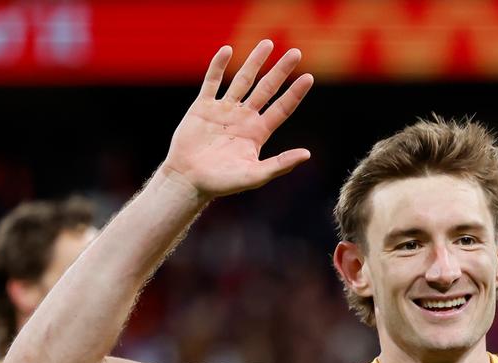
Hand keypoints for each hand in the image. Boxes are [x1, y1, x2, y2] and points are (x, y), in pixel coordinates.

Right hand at [161, 40, 313, 198]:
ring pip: (242, 80)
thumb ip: (280, 164)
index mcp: (257, 132)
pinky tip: (227, 50)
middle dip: (280, 71)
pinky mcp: (203, 107)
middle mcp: (243, 118)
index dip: (295, 93)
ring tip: (268, 43)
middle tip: (296, 53)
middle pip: (266, 89)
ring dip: (254, 62)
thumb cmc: (222, 183)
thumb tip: (307, 154)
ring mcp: (223, 110)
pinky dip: (218, 66)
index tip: (309, 77)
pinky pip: (212, 82)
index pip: (282, 108)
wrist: (189, 181)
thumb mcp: (255, 175)